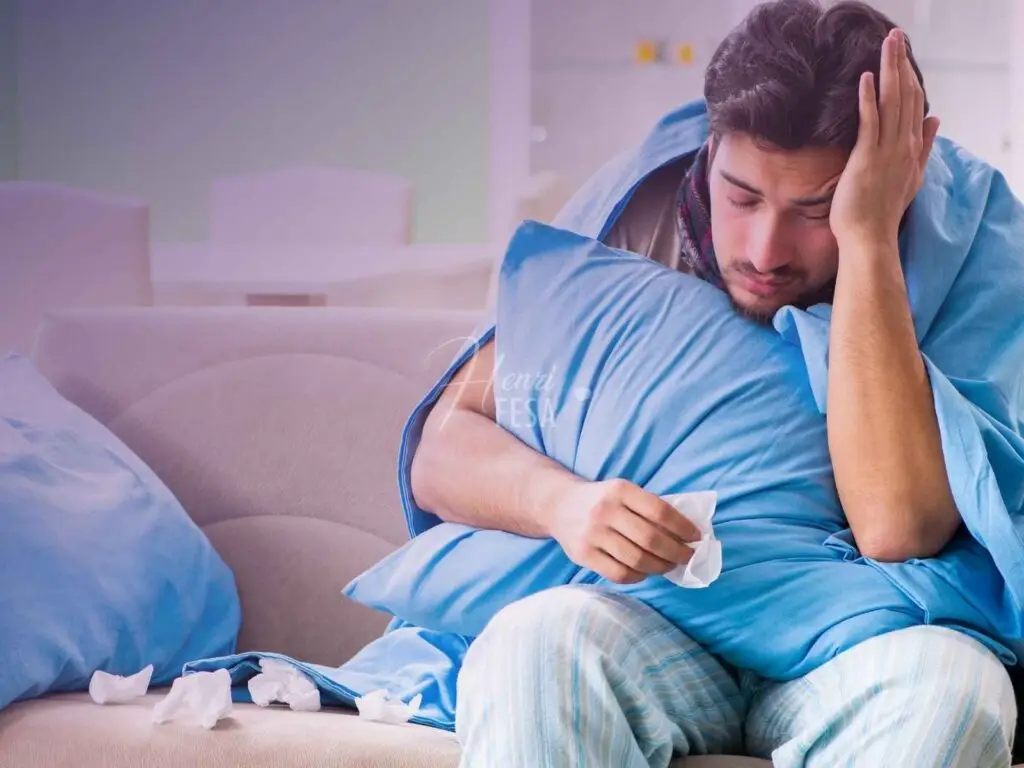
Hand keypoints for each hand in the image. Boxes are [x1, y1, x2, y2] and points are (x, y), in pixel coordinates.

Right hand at [549, 478, 698, 583]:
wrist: (558, 505)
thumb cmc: (601, 500)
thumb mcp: (622, 491)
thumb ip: (648, 507)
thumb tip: (686, 534)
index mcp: (620, 490)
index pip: (660, 511)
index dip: (682, 527)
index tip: (696, 537)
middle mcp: (605, 511)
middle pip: (650, 539)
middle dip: (676, 552)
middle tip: (687, 557)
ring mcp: (592, 534)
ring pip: (637, 560)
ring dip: (660, 567)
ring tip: (669, 566)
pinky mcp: (583, 554)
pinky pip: (619, 574)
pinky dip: (638, 576)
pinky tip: (645, 572)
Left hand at [829, 28, 939, 248]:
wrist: (870, 238)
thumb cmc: (881, 211)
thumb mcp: (910, 175)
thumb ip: (924, 146)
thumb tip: (936, 119)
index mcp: (911, 149)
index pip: (914, 104)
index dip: (910, 76)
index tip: (904, 54)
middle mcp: (903, 146)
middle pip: (906, 96)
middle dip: (902, 64)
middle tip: (896, 36)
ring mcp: (886, 151)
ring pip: (893, 103)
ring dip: (890, 70)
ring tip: (888, 44)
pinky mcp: (867, 159)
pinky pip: (870, 123)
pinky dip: (870, 99)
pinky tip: (868, 77)